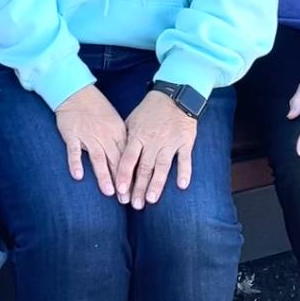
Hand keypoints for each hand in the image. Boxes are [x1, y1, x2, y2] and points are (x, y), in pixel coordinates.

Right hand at [55, 85, 126, 195]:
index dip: (132, 176)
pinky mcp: (72, 135)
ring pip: (98, 158)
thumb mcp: (115, 122)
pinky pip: (74, 151)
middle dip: (121, 182)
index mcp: (118, 133)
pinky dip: (76, 163)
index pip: (128, 158)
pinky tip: (78, 176)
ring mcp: (88, 136)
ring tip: (109, 192)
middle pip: (115, 162)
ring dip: (104, 175)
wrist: (76, 92)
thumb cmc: (97, 108)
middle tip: (126, 200)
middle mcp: (105, 136)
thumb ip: (121, 141)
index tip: (136, 192)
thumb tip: (131, 161)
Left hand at [116, 91, 196, 209]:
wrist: (175, 95)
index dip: (123, 175)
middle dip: (139, 188)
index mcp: (138, 136)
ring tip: (151, 199)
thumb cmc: (150, 110)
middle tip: (135, 205)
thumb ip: (125, 139)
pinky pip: (184, 159)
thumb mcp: (132, 120)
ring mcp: (169, 142)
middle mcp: (152, 141)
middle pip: (144, 168)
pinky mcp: (185, 142)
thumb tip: (114, 156)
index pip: (128, 159)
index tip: (119, 191)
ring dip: (157, 184)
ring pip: (162, 167)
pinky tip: (182, 186)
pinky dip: (184, 172)